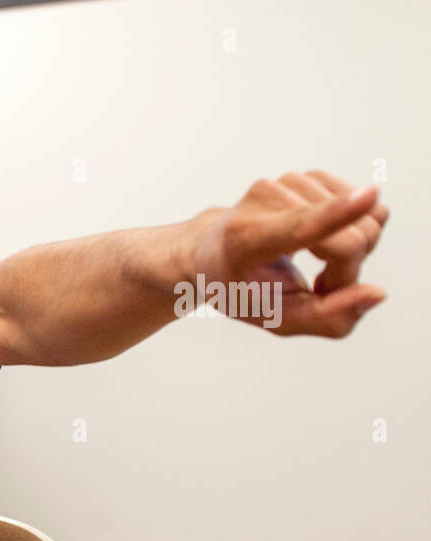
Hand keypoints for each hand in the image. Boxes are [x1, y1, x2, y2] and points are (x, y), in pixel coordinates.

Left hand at [191, 171, 388, 336]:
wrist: (208, 252)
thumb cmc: (241, 290)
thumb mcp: (276, 319)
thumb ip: (327, 319)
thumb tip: (378, 294)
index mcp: (246, 242)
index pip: (299, 228)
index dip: (336, 215)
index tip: (368, 196)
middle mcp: (262, 204)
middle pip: (351, 240)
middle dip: (347, 271)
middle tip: (317, 285)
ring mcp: (285, 183)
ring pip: (366, 218)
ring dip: (349, 250)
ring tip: (312, 260)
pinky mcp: (306, 176)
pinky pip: (364, 204)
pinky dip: (351, 229)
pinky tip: (321, 240)